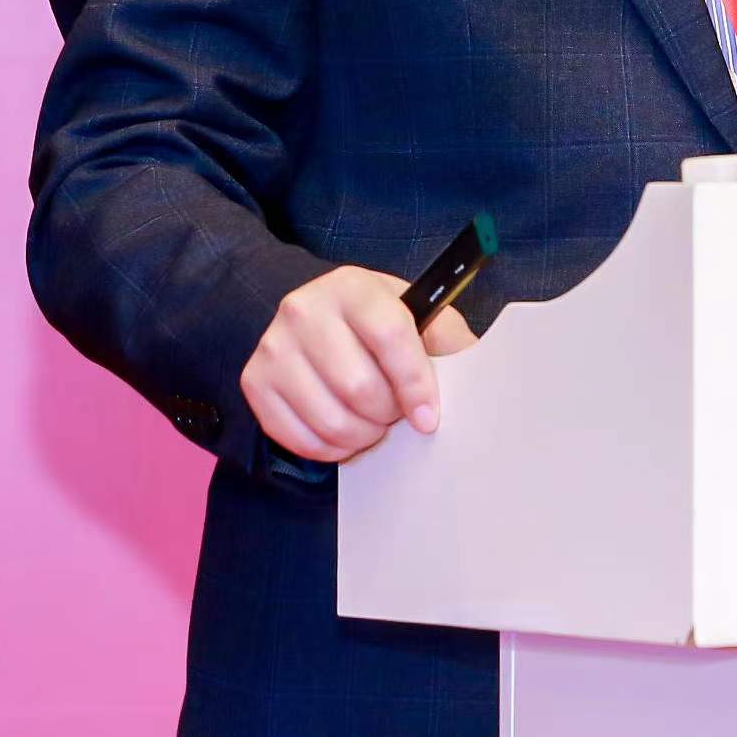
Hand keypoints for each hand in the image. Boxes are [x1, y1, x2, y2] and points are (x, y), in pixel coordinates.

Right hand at [239, 266, 478, 464]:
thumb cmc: (376, 322)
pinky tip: (344, 432)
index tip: (428, 419)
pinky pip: (300, 438)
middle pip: (358, 387)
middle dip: (387, 415)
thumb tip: (481, 378)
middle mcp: (305, 310)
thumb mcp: (418, 316)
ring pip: (330, 419)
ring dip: (361, 436)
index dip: (415, 384)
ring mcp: (274, 347)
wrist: (312, 317)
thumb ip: (448, 342)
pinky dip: (330, 448)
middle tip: (396, 414)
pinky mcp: (255, 382)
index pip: (389, 336)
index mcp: (353, 287)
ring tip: (373, 423)